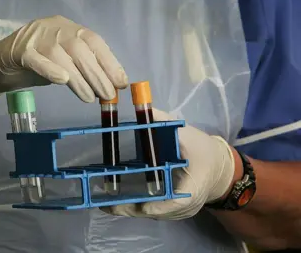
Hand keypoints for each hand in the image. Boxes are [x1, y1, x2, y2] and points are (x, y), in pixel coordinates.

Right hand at [0, 15, 127, 104]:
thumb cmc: (34, 66)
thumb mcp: (62, 64)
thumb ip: (82, 69)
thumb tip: (110, 84)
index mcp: (66, 28)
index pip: (93, 41)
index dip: (109, 62)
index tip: (121, 82)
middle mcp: (52, 27)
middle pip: (79, 47)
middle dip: (97, 73)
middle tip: (107, 95)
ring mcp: (33, 37)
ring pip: (60, 54)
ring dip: (79, 78)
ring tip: (90, 97)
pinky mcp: (17, 50)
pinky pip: (35, 58)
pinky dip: (50, 69)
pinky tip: (63, 81)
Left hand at [101, 109, 235, 219]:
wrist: (221, 168)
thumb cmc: (204, 151)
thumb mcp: (188, 135)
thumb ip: (166, 123)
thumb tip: (146, 111)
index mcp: (192, 189)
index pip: (175, 203)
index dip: (157, 206)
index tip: (140, 205)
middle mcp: (185, 207)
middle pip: (155, 212)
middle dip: (130, 208)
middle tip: (105, 204)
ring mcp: (179, 213)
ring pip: (151, 214)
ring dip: (129, 209)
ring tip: (104, 203)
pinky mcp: (172, 212)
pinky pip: (152, 212)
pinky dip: (136, 207)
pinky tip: (117, 201)